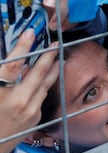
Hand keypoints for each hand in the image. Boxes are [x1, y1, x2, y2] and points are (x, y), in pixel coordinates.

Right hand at [0, 30, 58, 152]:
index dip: (23, 46)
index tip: (30, 33)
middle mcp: (18, 102)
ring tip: (57, 57)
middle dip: (48, 55)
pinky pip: (41, 97)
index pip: (14, 64)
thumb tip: (12, 61)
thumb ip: (1, 77)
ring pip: (45, 84)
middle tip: (54, 43)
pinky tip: (45, 78)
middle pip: (38, 72)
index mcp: (0, 93)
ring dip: (52, 69)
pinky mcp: (36, 119)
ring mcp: (30, 111)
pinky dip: (43, 86)